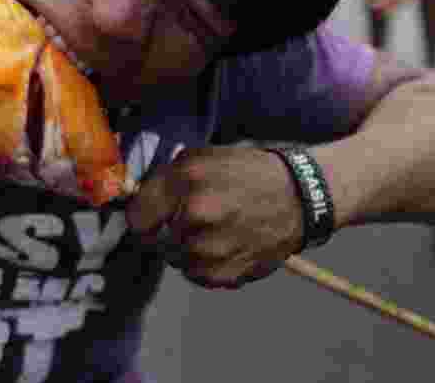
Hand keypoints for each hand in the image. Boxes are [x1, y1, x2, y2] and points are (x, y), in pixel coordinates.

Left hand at [126, 144, 304, 288]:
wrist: (299, 196)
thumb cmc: (246, 173)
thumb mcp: (202, 157)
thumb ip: (165, 179)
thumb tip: (134, 200)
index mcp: (187, 178)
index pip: (137, 216)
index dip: (142, 216)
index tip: (150, 216)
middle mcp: (197, 212)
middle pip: (154, 240)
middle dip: (165, 230)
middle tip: (189, 220)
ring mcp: (213, 246)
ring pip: (176, 258)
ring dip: (186, 249)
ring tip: (212, 232)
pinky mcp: (229, 272)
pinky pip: (198, 276)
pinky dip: (205, 266)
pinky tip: (225, 246)